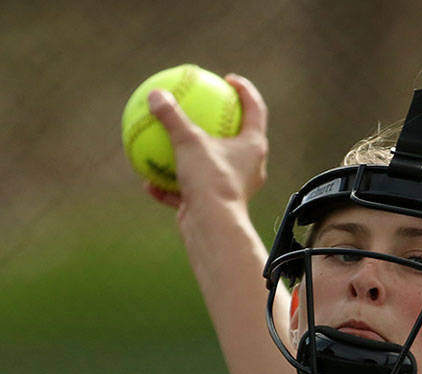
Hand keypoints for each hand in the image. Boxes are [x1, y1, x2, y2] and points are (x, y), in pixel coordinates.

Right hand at [144, 73, 268, 211]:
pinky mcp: (215, 206)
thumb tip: (155, 94)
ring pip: (210, 168)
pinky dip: (171, 187)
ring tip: (170, 148)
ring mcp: (233, 187)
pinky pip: (191, 192)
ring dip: (190, 159)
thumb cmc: (210, 181)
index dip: (245, 91)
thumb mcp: (189, 142)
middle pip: (237, 139)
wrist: (214, 227)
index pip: (255, 110)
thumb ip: (172, 118)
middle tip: (204, 108)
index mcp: (253, 147)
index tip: (229, 80)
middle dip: (219, 125)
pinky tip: (149, 184)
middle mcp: (249, 167)